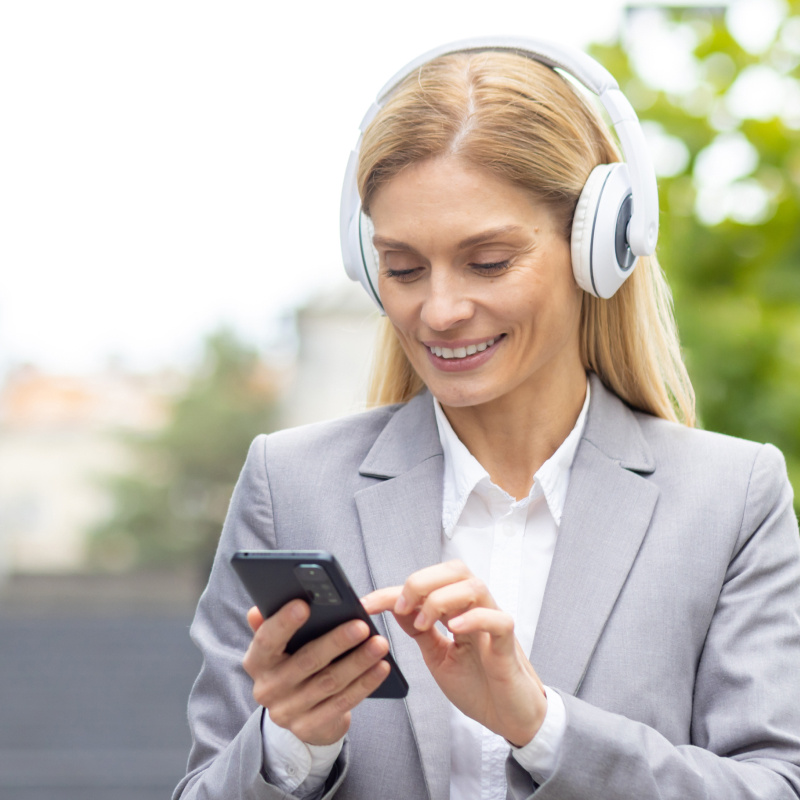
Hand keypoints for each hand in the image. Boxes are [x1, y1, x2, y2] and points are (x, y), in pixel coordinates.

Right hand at [242, 601, 389, 744]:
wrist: (298, 712)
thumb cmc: (292, 663)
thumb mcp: (278, 645)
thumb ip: (271, 623)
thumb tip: (260, 607)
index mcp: (257, 662)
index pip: (266, 640)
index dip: (283, 623)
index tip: (304, 605)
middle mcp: (267, 688)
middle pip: (306, 661)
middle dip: (336, 642)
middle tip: (361, 626)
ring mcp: (287, 712)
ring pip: (329, 682)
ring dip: (358, 662)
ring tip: (379, 644)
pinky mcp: (309, 727)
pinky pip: (342, 703)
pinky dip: (364, 684)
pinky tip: (381, 668)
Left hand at [362, 560, 546, 746]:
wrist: (510, 719)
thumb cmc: (479, 685)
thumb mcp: (438, 656)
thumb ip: (420, 631)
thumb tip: (396, 607)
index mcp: (458, 610)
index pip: (426, 585)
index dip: (392, 591)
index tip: (365, 604)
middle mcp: (476, 609)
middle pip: (454, 570)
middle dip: (422, 581)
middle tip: (402, 607)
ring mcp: (493, 624)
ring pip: (474, 586)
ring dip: (442, 599)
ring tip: (424, 622)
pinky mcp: (508, 645)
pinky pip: (498, 620)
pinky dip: (475, 618)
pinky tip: (455, 628)